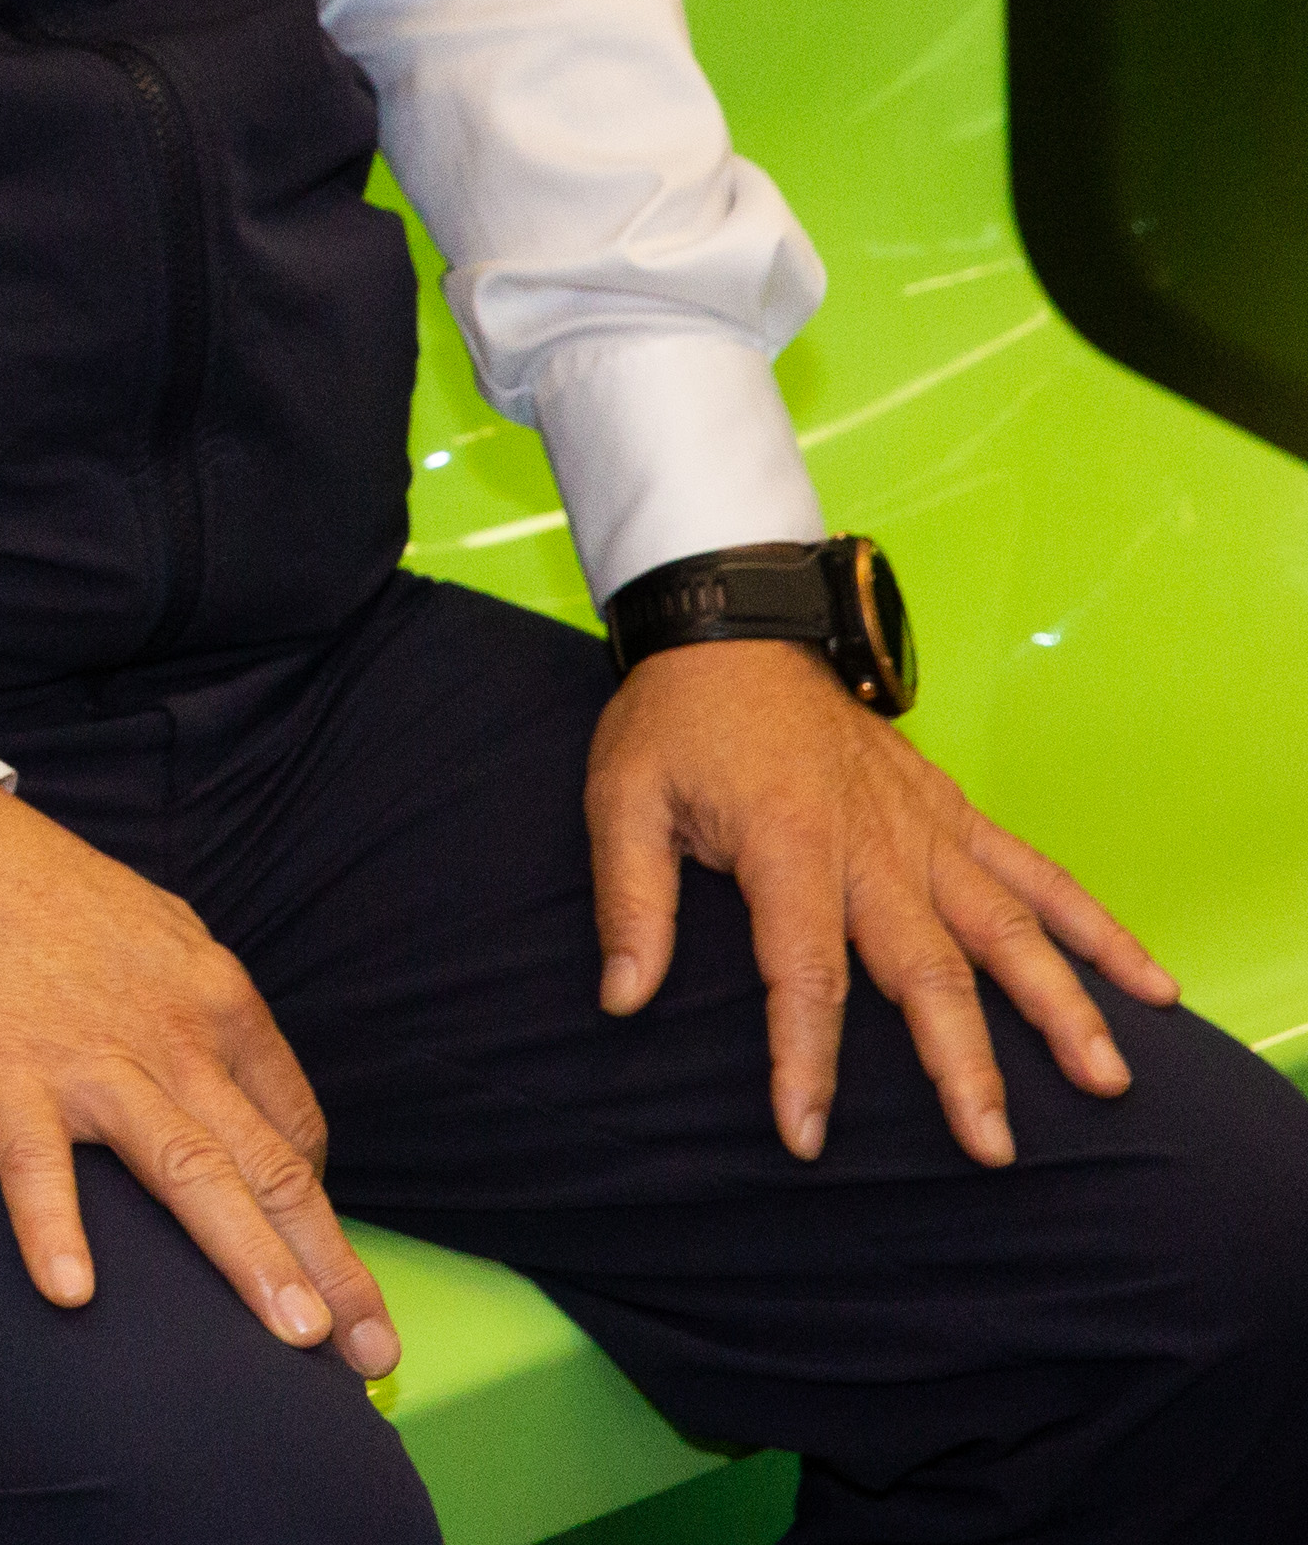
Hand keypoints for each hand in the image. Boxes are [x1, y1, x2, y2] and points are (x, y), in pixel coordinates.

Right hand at [0, 787, 396, 1379]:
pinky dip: (55, 1226)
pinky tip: (72, 1292)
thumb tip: (243, 1081)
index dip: (313, 1210)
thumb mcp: (168, 933)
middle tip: (370, 1354)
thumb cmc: (55, 895)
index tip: (319, 1266)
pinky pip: (36, 1162)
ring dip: (249, 1258)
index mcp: (220, 1003)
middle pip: (270, 1168)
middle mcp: (176, 1040)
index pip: (292, 1129)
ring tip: (294, 1337)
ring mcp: (93, 1061)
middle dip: (329, 1267)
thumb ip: (208, 1010)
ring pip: (191, 1172)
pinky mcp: (8, 1073)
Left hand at [585, 637, 1174, 1163]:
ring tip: (1107, 1079)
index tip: (806, 1135)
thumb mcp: (622, 799)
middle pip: (930, 968)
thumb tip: (621, 998)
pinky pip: (1037, 872)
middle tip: (993, 1147)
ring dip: (1061, 1004)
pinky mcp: (953, 811)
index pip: (804, 975)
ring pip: (1009, 927)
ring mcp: (927, 827)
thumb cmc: (673, 720)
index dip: (806, 1061)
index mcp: (787, 845)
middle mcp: (875, 843)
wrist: (732, 623)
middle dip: (964, 1063)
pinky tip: (1150, 982)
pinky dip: (1096, 926)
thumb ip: (631, 902)